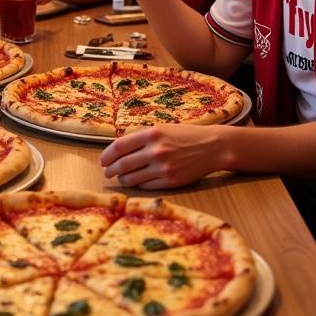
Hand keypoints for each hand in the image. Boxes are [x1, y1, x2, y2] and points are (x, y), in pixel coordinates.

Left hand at [99, 124, 231, 189]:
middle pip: (122, 165)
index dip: (107, 155)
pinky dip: (137, 184)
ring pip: (131, 178)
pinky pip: (145, 186)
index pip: (119, 147)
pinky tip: (137, 181)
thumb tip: (117, 149)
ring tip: (121, 177)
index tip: (103, 160)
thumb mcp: (162, 128)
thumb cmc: (185, 136)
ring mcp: (163, 168)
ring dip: (122, 179)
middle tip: (107, 172)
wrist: (212, 147)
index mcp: (151, 134)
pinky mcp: (170, 181)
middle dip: (110, 170)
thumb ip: (141, 137)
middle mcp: (156, 151)